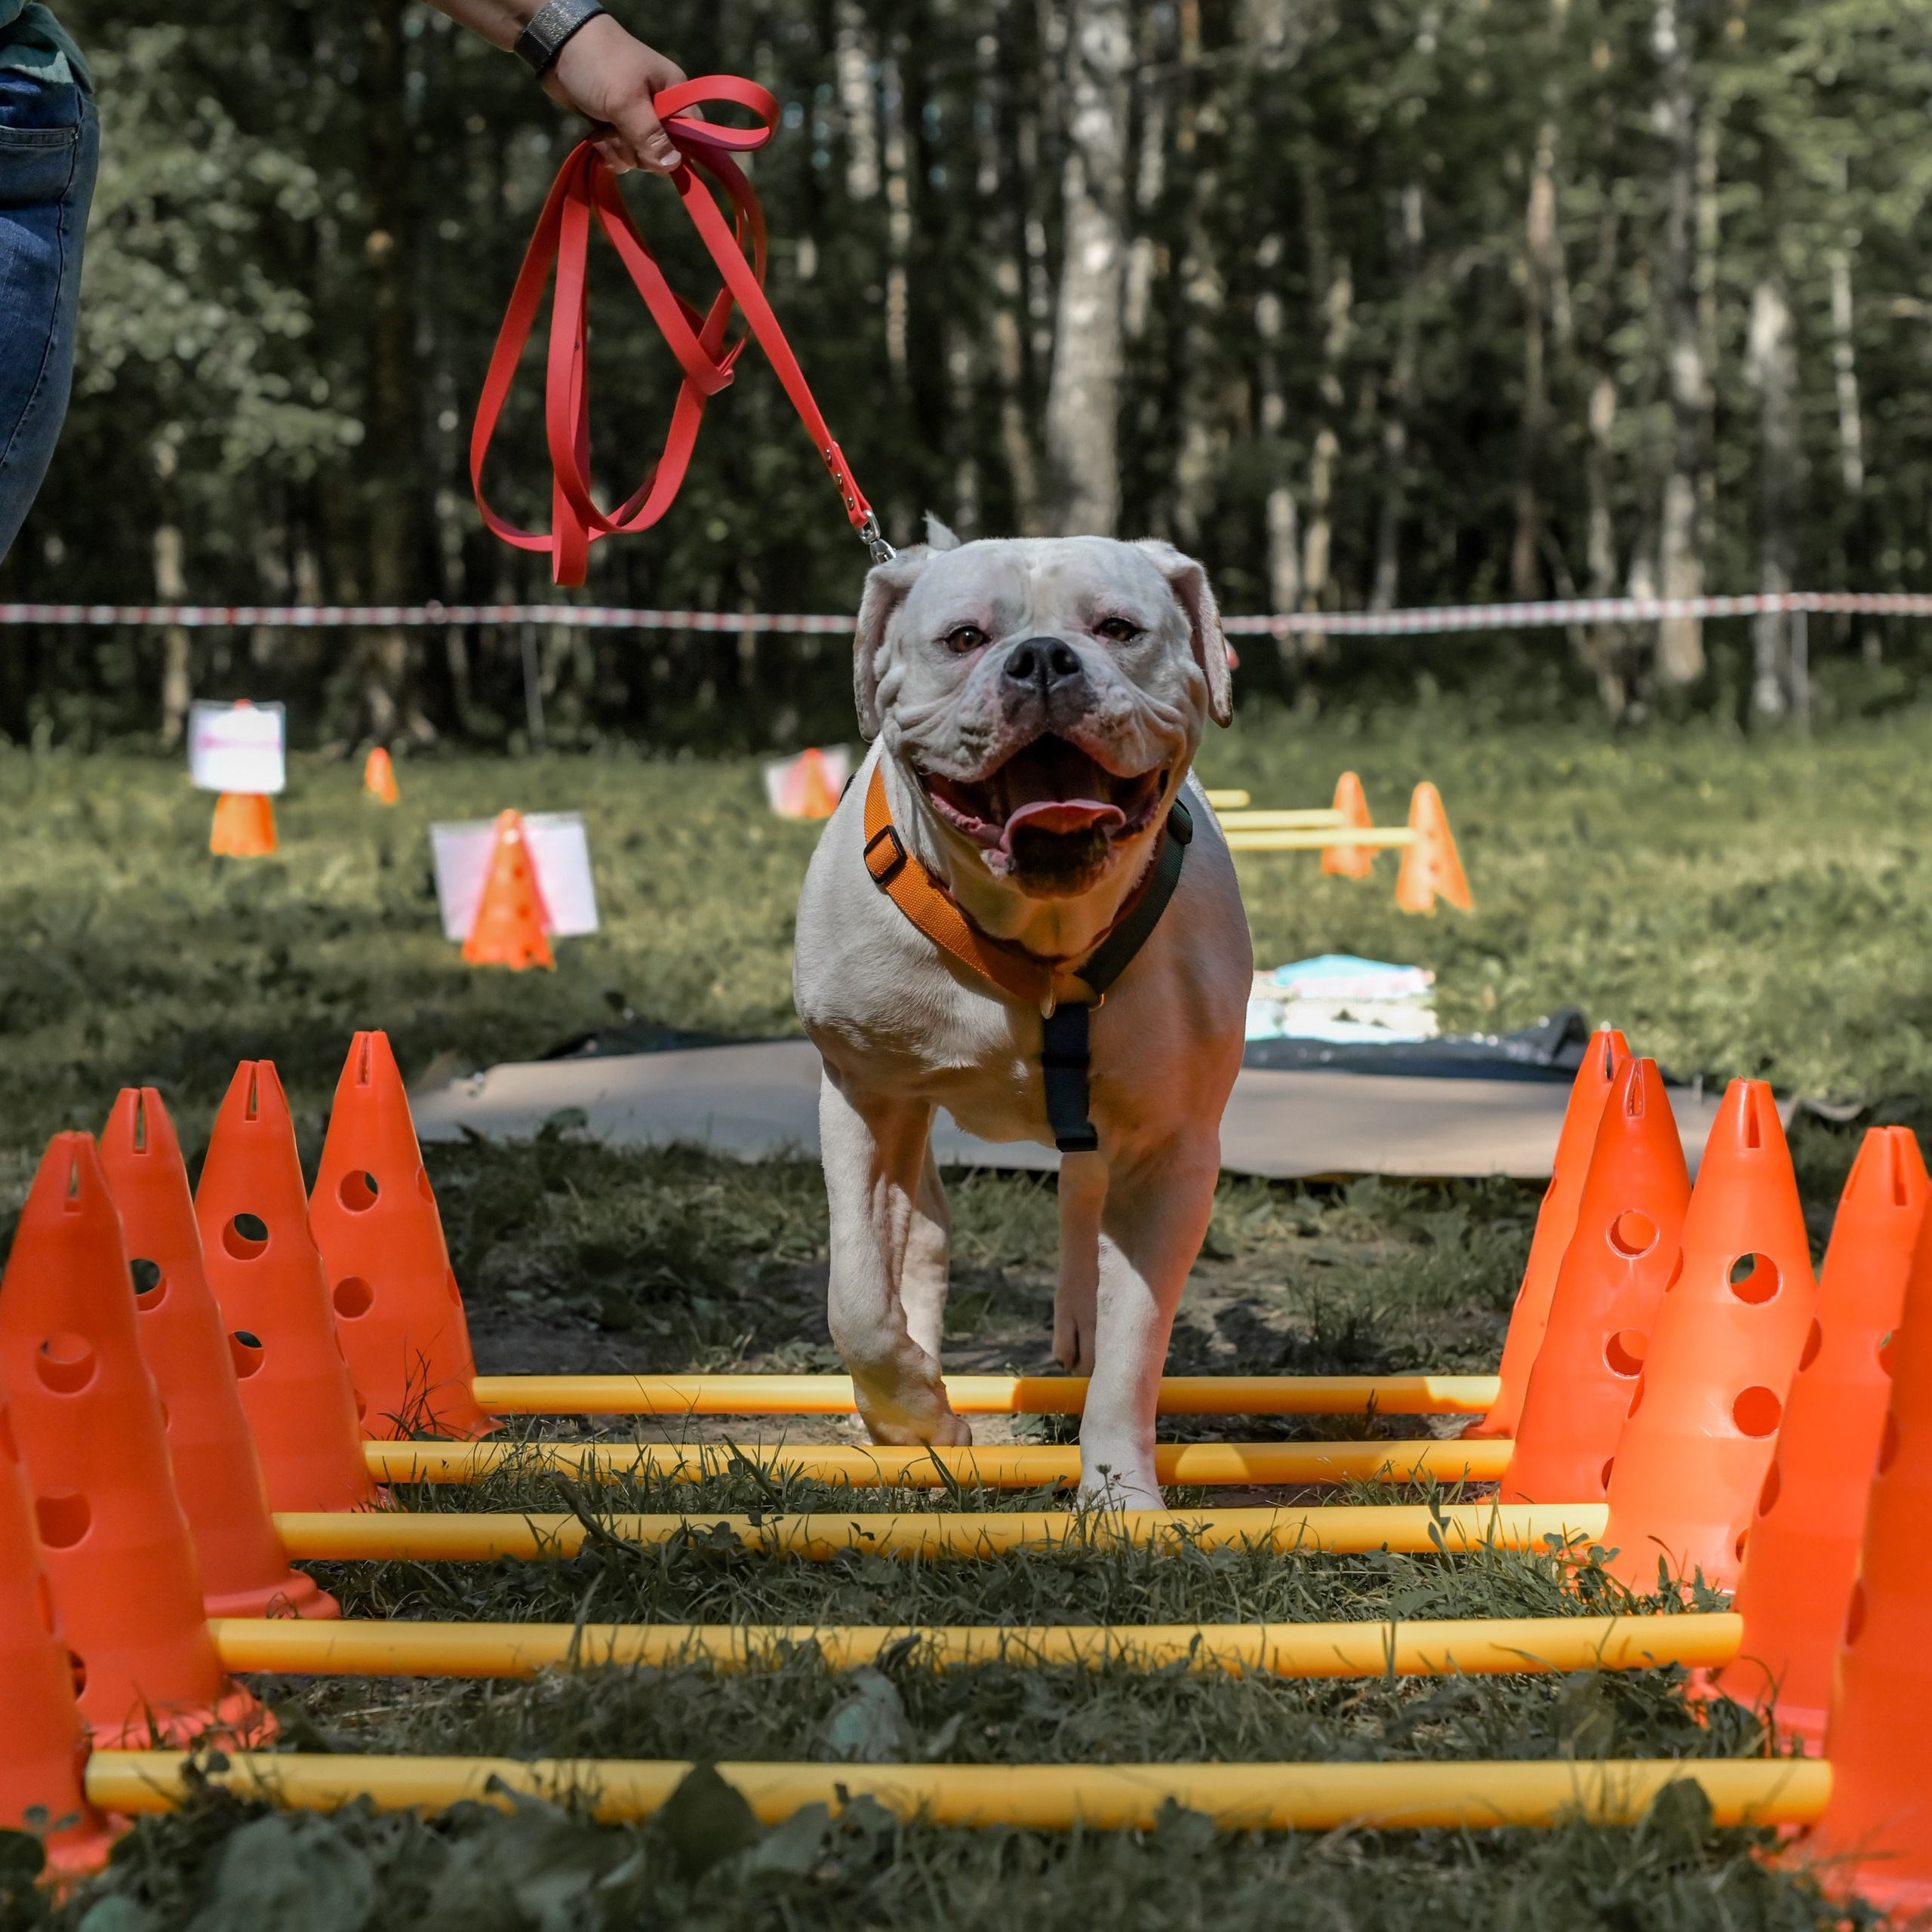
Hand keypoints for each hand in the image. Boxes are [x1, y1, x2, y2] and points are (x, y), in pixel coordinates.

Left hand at [544, 15, 686, 173]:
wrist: (558, 47)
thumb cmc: (599, 64)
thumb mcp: (627, 100)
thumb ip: (650, 136)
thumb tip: (673, 166)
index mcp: (673, 94)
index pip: (693, 134)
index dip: (679, 150)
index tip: (656, 151)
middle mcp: (659, 109)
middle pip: (662, 153)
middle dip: (638, 150)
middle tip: (619, 128)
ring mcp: (635, 120)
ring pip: (638, 158)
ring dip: (617, 149)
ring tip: (603, 126)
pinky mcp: (614, 127)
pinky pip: (620, 155)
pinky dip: (606, 150)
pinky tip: (595, 134)